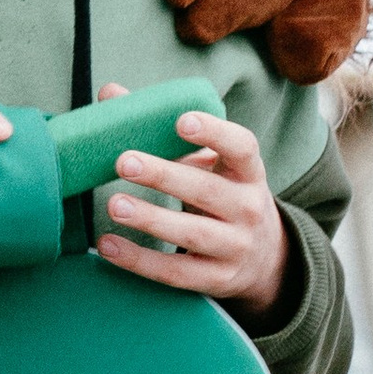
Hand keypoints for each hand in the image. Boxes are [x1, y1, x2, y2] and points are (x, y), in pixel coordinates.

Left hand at [92, 87, 287, 316]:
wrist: (264, 260)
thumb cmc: (222, 196)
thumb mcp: (208, 164)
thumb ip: (162, 131)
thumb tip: (110, 94)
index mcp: (247, 172)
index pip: (242, 148)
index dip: (215, 133)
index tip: (182, 121)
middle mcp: (248, 208)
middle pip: (207, 191)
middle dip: (164, 176)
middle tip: (124, 162)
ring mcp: (235, 247)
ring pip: (192, 233)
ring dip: (151, 219)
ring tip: (114, 205)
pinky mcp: (217, 279)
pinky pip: (176, 271)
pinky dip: (140, 260)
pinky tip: (108, 245)